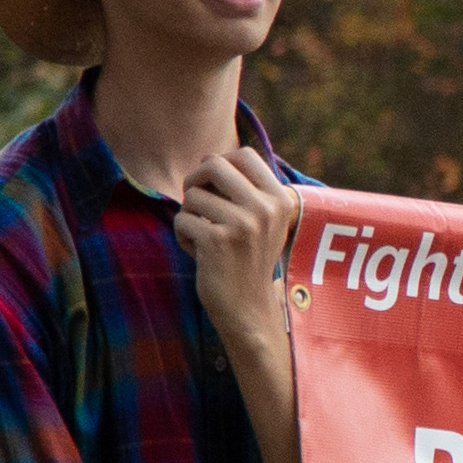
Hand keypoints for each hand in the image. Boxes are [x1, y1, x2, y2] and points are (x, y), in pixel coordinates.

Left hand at [174, 146, 301, 347]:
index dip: (220, 163)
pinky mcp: (217, 241)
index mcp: (280, 199)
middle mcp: (265, 208)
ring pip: (192, 194)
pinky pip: (182, 219)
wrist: (247, 307)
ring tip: (203, 237)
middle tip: (195, 203)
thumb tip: (208, 157)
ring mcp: (242, 224)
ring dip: (189, 214)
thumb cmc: (247, 259)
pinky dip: (183, 236)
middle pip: (213, 164)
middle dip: (195, 180)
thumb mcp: (262, 221)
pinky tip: (198, 254)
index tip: (213, 184)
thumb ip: (246, 189)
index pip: (243, 155)